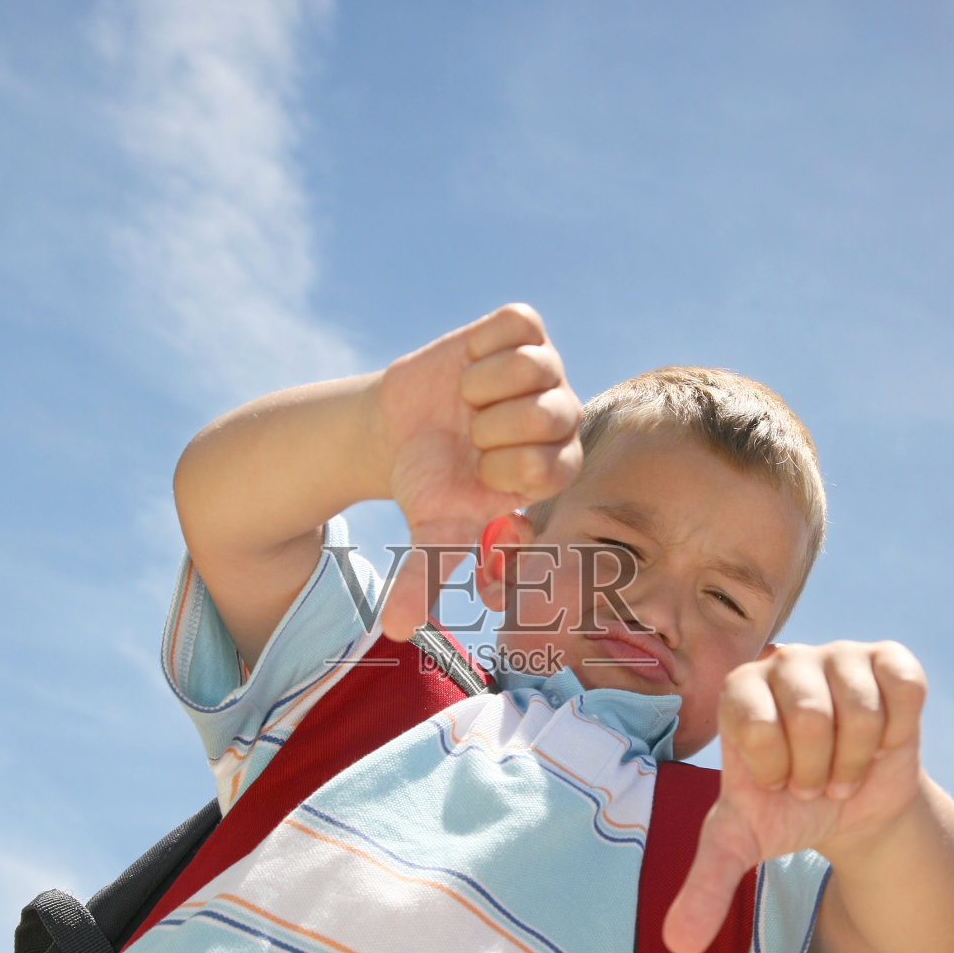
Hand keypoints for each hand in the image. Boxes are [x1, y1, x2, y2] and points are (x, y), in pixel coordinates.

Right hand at [376, 304, 581, 638]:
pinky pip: (517, 324)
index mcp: (554, 470)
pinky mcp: (524, 330)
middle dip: (491, 428)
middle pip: (552, 413)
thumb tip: (393, 628)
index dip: (506, 468)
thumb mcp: (429, 530)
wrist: (400, 429)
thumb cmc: (430, 485)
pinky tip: (467, 367)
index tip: (476, 472)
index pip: (555, 467)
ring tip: (466, 403)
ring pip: (536, 365)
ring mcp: (546, 371)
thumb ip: (423, 576)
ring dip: (481, 387)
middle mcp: (560, 419)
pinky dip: (481, 345)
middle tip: (470, 436)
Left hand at [663, 641, 927, 952]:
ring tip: (844, 768)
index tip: (778, 786)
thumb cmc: (787, 810)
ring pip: (860, 706)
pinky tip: (882, 743)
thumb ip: (707, 882)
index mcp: (735, 690)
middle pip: (809, 714)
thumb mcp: (743, 841)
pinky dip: (896, 731)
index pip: (754, 724)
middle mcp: (781, 661)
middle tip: (816, 783)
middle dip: (819, 770)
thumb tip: (677, 944)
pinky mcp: (887, 658)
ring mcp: (837, 654)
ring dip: (858, 759)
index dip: (776, 771)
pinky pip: (904, 686)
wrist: (852, 804)